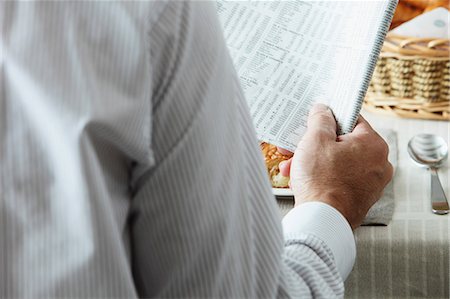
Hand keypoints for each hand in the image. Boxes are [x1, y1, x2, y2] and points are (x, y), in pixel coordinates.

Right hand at [279, 104, 392, 229]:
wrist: (322, 221)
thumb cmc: (321, 182)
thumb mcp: (315, 140)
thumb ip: (320, 119)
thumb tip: (323, 110)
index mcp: (373, 144)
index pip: (352, 120)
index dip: (329, 118)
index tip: (315, 121)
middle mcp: (378, 163)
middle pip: (341, 144)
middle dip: (313, 145)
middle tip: (296, 146)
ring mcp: (370, 183)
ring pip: (337, 163)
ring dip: (313, 162)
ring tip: (292, 167)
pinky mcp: (360, 198)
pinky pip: (338, 180)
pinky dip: (321, 178)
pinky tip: (301, 181)